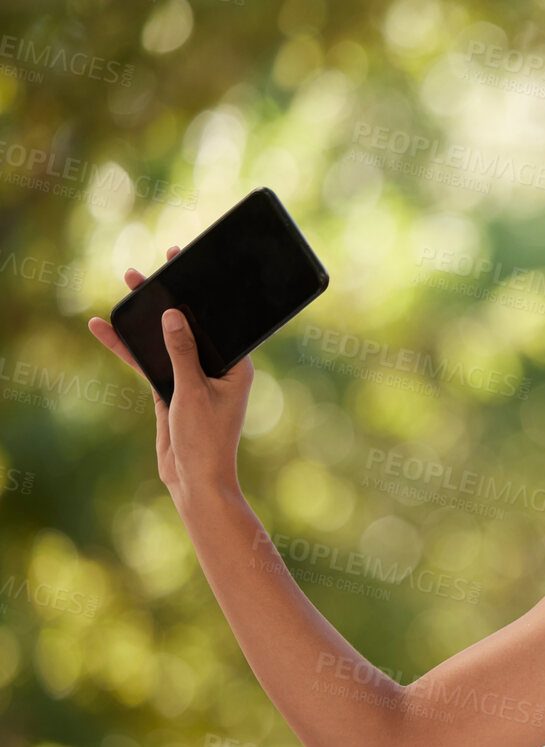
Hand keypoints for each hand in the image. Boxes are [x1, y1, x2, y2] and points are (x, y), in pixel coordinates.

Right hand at [87, 245, 253, 502]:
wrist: (194, 481)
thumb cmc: (206, 440)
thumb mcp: (192, 392)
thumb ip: (181, 353)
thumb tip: (173, 316)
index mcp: (236, 365)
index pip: (218, 321)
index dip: (201, 293)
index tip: (187, 265)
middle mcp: (217, 368)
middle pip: (189, 326)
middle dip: (168, 299)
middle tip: (147, 272)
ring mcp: (193, 378)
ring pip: (166, 341)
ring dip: (145, 319)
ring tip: (127, 287)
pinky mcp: (172, 390)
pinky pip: (150, 361)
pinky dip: (129, 347)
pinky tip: (105, 330)